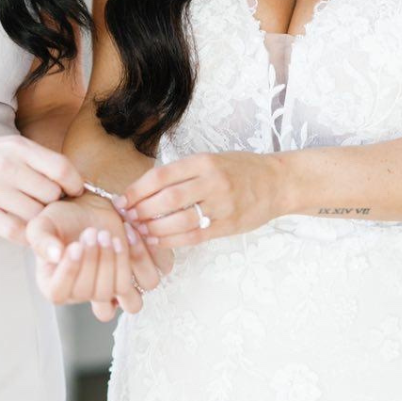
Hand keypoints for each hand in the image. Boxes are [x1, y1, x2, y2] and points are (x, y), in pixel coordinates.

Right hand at [0, 134, 85, 242]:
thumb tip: (73, 178)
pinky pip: (14, 230)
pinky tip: (26, 232)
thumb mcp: (6, 146)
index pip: (61, 167)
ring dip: (41, 221)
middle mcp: (4, 166)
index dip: (75, 184)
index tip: (75, 192)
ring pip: (35, 214)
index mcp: (16, 147)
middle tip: (52, 209)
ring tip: (37, 220)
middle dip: (56, 204)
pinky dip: (26, 236)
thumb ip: (36, 159)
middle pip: (51, 194)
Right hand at [28, 194, 163, 315]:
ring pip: (123, 296)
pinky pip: (148, 281)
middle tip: (93, 231)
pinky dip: (142, 258)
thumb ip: (41, 240)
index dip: (70, 271)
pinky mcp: (135, 275)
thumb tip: (54, 256)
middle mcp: (84, 294)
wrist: (90, 207)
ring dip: (119, 265)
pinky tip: (129, 233)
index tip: (75, 245)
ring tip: (111, 236)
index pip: (60, 293)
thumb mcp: (43, 224)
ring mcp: (112, 288)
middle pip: (96, 294)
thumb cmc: (62, 219)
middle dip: (96, 260)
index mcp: (55, 286)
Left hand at [123, 151, 281, 247]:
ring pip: (178, 220)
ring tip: (139, 232)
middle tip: (126, 219)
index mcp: (205, 162)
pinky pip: (194, 236)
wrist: (279, 182)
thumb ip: (183, 173)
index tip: (122, 200)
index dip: (137, 190)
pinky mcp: (229, 225)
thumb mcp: (213, 160)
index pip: (161, 176)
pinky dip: (172, 240)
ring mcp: (222, 205)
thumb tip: (144, 189)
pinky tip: (158, 240)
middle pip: (166, 199)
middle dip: (140, 211)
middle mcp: (213, 181)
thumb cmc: (242, 170)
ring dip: (153, 229)